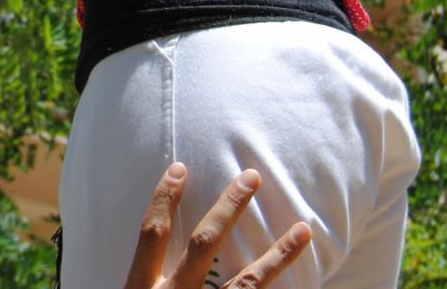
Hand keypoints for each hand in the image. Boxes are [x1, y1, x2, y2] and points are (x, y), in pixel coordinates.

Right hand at [124, 164, 311, 288]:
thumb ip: (143, 279)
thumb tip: (153, 248)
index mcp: (142, 288)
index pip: (153, 234)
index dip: (165, 199)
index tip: (180, 169)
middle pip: (205, 244)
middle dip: (229, 207)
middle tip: (252, 177)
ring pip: (248, 281)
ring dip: (279, 254)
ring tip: (304, 230)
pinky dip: (279, 283)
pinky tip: (300, 269)